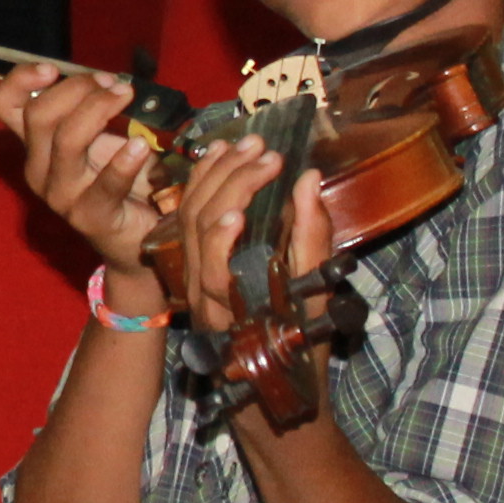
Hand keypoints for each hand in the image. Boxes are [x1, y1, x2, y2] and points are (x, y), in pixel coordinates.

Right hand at [0, 63, 170, 300]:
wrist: (138, 235)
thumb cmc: (121, 177)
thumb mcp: (101, 136)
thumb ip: (93, 108)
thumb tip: (109, 78)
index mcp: (35, 144)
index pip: (4, 105)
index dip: (20, 79)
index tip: (53, 68)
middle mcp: (38, 168)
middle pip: (39, 114)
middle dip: (78, 88)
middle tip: (114, 84)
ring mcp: (60, 195)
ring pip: (66, 140)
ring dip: (100, 110)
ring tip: (128, 98)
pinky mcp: (90, 217)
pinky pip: (104, 183)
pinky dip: (125, 160)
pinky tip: (141, 146)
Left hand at [167, 133, 334, 338]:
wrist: (273, 359)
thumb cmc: (301, 329)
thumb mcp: (315, 291)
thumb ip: (311, 238)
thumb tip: (309, 179)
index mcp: (226, 310)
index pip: (211, 270)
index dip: (222, 237)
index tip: (244, 207)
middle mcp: (197, 291)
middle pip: (198, 229)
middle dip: (230, 182)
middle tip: (264, 150)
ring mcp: (189, 269)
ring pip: (188, 215)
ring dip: (215, 172)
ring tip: (245, 143)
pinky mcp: (190, 252)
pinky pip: (188, 212)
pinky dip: (203, 179)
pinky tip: (219, 153)